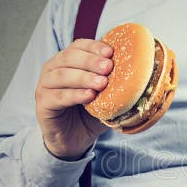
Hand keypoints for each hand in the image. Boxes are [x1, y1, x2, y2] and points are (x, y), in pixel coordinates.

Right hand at [35, 39, 113, 159]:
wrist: (73, 140)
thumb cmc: (89, 113)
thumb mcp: (104, 95)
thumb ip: (115, 83)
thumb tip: (143, 74)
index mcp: (66, 62)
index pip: (77, 46)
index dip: (93, 47)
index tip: (111, 52)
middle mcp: (52, 70)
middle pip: (69, 57)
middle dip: (90, 60)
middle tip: (108, 67)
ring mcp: (44, 87)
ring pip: (62, 75)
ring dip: (83, 77)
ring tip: (102, 83)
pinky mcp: (43, 105)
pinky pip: (58, 97)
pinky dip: (75, 95)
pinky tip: (90, 96)